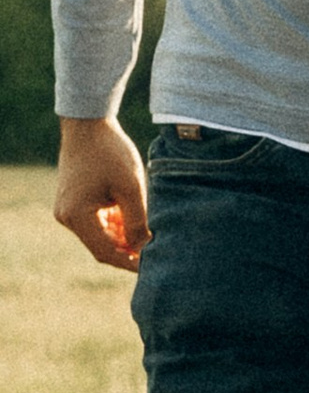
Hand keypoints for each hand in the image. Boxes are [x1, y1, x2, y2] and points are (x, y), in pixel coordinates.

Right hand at [54, 118, 149, 272]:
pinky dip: (116, 225)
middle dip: (130, 251)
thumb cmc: (111, 153)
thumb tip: (144, 250)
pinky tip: (135, 219)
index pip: (106, 252)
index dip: (131, 262)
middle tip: (158, 252)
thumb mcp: (131, 188)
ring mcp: (67, 210)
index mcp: (77, 215)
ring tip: (150, 231)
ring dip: (124, 237)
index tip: (154, 266)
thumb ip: (137, 221)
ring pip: (101, 236)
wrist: (89, 125)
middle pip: (102, 247)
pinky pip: (96, 223)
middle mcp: (66, 216)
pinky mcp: (73, 203)